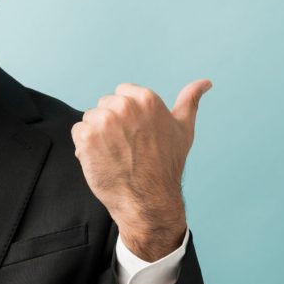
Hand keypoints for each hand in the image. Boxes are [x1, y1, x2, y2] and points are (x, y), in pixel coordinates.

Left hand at [70, 79, 211, 260]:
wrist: (148, 201)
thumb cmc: (166, 166)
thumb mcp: (183, 129)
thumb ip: (190, 101)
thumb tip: (205, 82)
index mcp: (146, 98)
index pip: (121, 93)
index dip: (126, 116)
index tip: (135, 134)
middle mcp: (125, 106)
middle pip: (104, 105)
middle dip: (111, 124)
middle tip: (126, 148)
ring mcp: (104, 121)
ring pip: (90, 119)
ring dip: (97, 136)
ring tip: (115, 155)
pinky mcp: (87, 138)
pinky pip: (78, 133)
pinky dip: (84, 147)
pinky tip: (102, 160)